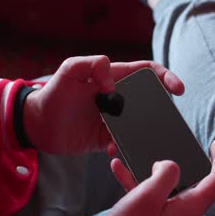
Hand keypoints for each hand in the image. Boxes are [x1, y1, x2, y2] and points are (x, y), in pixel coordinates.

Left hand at [24, 56, 184, 153]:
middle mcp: (118, 98)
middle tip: (159, 123)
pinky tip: (113, 150)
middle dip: (160, 111)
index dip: (166, 77)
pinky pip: (124, 144)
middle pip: (149, 101)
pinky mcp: (107, 139)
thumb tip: (113, 84)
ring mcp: (114, 119)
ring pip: (140, 125)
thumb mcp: (69, 70)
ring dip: (142, 133)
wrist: (37, 126)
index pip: (147, 72)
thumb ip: (92, 65)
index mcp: (114, 77)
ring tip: (131, 139)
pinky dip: (124, 148)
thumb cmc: (52, 94)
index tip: (178, 90)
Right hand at [85, 139, 214, 215]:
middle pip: (192, 184)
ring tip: (132, 159)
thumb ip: (165, 175)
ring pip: (167, 191)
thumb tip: (170, 166)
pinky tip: (121, 173)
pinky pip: (153, 201)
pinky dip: (140, 186)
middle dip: (176, 163)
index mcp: (189, 210)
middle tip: (162, 149)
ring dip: (150, 174)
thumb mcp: (146, 196)